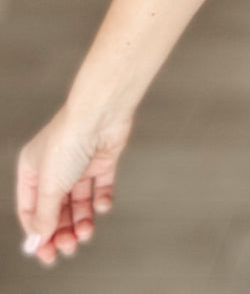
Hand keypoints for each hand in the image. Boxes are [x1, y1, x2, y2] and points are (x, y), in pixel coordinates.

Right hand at [16, 104, 132, 264]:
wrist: (101, 113)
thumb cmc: (68, 142)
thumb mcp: (50, 186)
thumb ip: (45, 216)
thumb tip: (37, 242)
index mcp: (32, 170)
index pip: (31, 210)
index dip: (38, 233)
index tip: (47, 254)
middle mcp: (55, 168)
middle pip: (56, 208)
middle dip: (62, 229)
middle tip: (70, 246)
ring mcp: (79, 164)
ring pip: (78, 201)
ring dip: (82, 220)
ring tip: (86, 232)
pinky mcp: (102, 160)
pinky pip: (100, 187)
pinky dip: (101, 200)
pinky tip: (102, 206)